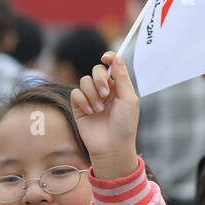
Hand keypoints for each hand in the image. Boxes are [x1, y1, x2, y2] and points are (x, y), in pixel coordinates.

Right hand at [71, 51, 139, 179]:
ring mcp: (91, 98)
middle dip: (100, 79)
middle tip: (106, 94)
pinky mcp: (79, 107)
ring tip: (99, 110)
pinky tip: (91, 113)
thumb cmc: (125, 125)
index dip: (109, 58)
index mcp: (118, 87)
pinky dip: (83, 101)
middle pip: (96, 70)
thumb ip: (122, 78)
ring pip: (84, 81)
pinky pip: (76, 93)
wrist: (112, 147)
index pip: (112, 65)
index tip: (106, 58)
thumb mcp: (128, 100)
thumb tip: (116, 57)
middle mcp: (104, 90)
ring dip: (92, 94)